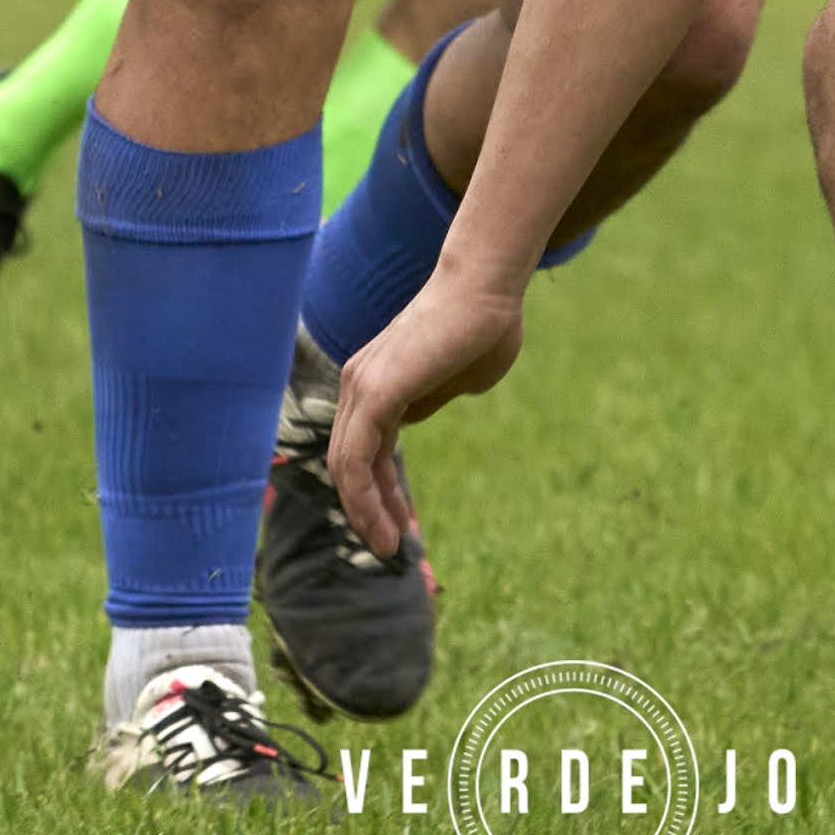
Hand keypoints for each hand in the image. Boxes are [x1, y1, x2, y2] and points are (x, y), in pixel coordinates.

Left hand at [326, 268, 530, 558]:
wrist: (489, 287)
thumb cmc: (485, 326)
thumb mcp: (456, 379)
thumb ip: (431, 399)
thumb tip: (417, 414)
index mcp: (375, 381)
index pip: (362, 449)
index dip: (378, 491)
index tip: (400, 525)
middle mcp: (358, 383)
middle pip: (347, 462)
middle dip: (367, 509)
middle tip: (390, 546)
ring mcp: (361, 385)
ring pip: (346, 466)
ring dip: (365, 512)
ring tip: (389, 547)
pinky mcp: (374, 391)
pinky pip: (356, 458)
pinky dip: (365, 497)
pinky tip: (387, 525)